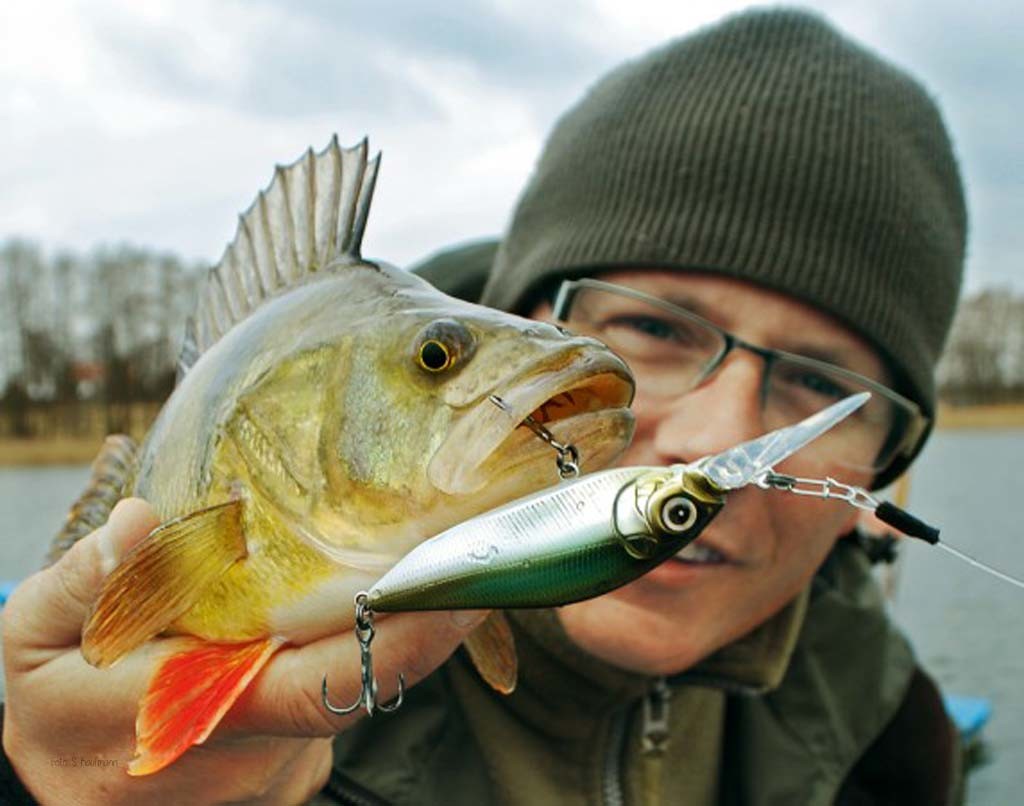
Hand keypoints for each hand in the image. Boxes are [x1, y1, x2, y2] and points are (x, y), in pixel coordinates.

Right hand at [2, 498, 486, 804]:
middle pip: (358, 678)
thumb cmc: (56, 705)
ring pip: (347, 688)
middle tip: (455, 545)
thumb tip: (138, 522)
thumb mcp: (37, 639)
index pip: (322, 686)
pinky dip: (338, 657)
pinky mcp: (291, 773)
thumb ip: (85, 582)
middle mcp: (253, 752)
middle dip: (410, 615)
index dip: (402, 638)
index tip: (459, 585)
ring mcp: (278, 771)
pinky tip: (320, 619)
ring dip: (367, 631)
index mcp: (194, 714)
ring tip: (388, 568)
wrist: (62, 790)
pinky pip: (331, 704)